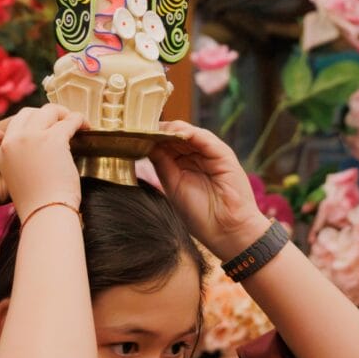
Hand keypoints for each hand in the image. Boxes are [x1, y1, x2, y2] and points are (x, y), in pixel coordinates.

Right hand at [0, 104, 86, 217]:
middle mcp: (13, 141)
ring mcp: (31, 138)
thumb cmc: (38, 203)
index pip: (17, 123)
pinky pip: (69, 120)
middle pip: (31, 112)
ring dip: (65, 114)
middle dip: (49, 114)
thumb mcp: (20, 178)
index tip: (49, 127)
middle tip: (64, 122)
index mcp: (3, 151)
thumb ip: (24, 160)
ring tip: (76, 123)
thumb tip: (42, 149)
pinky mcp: (52, 140)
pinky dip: (79, 120)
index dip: (35, 121)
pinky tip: (86, 126)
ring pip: (50, 111)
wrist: (44, 213)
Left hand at [149, 121, 268, 259]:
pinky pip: (203, 137)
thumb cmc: (200, 215)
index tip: (132, 135)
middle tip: (139, 127)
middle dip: (158, 131)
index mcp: (184, 165)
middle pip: (175, 135)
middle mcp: (198, 156)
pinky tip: (173, 132)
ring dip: (170, 129)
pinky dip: (188, 132)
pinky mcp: (223, 154)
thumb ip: (162, 163)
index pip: (165, 145)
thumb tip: (146, 143)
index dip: (150, 139)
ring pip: (188, 132)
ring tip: (153, 128)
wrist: (226, 230)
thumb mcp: (173, 185)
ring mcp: (210, 154)